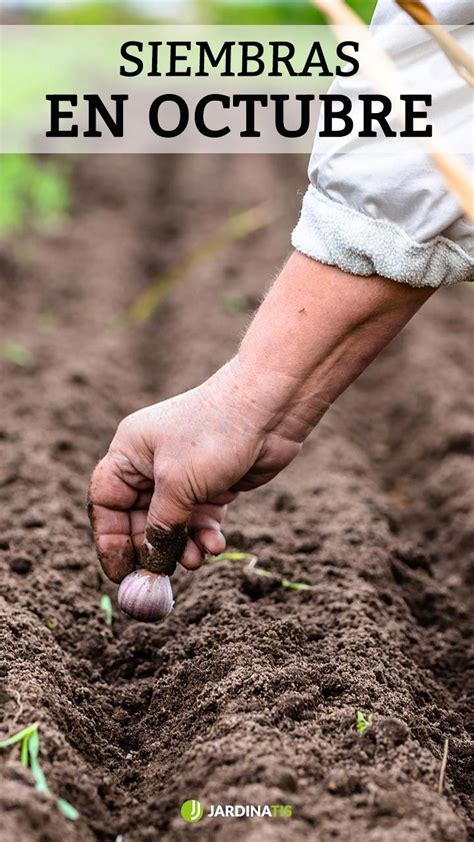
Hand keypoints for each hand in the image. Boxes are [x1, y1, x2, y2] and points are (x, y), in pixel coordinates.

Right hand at [89, 252, 431, 583]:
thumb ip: (162, 528)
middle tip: (162, 578)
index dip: (109, 539)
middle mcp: (151, 464)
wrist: (271, 409)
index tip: (119, 573)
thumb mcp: (179, 485)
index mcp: (129, 452)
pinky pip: (199, 520)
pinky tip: (216, 546)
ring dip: (183, 546)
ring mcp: (183, 475)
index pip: (106, 502)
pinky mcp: (211, 485)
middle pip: (139, 519)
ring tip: (199, 559)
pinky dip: (205, 535)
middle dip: (153, 548)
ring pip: (172, 524)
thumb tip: (150, 566)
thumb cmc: (215, 435)